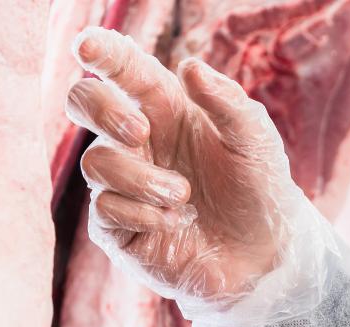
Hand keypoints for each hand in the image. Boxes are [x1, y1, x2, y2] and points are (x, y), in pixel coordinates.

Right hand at [64, 28, 296, 312]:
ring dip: (142, 178)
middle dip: (102, 109)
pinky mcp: (119, 228)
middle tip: (140, 130)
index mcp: (166, 108)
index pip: (123, 68)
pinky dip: (140, 212)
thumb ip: (228, 102)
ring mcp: (123, 184)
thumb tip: (190, 66)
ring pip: (97, 163)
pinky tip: (174, 221)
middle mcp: (138, 141)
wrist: (265, 257)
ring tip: (183, 196)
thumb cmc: (260, 191)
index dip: (101, 51)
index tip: (87, 46)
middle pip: (84, 102)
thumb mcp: (255, 142)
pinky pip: (104, 208)